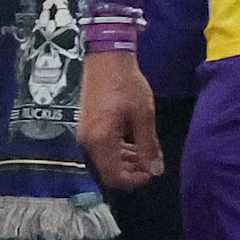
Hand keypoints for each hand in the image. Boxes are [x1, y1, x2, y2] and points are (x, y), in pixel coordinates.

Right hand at [79, 51, 164, 191]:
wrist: (107, 58)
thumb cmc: (125, 83)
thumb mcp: (143, 115)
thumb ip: (148, 146)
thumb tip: (155, 169)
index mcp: (101, 140)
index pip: (115, 177)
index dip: (135, 181)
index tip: (151, 173)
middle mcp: (88, 141)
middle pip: (108, 171)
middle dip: (131, 172)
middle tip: (150, 164)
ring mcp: (84, 133)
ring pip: (105, 160)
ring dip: (125, 161)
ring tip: (144, 153)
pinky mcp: (86, 125)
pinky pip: (101, 147)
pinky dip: (117, 150)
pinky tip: (132, 142)